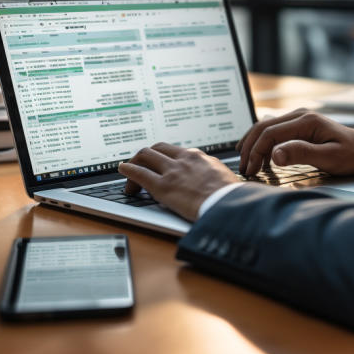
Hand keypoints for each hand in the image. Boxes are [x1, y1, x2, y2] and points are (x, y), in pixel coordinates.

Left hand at [118, 142, 239, 220]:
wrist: (229, 204)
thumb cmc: (230, 195)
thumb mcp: (223, 176)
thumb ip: (210, 172)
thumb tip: (210, 175)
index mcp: (197, 157)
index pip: (173, 151)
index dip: (162, 157)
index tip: (159, 164)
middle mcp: (182, 159)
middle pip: (156, 149)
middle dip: (145, 156)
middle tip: (141, 166)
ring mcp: (171, 172)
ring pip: (145, 156)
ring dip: (135, 162)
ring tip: (128, 171)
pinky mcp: (163, 187)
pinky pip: (139, 173)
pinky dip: (128, 170)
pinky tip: (123, 170)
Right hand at [236, 108, 353, 176]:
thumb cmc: (351, 155)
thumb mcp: (329, 158)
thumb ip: (301, 154)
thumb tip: (275, 154)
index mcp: (305, 121)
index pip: (270, 133)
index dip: (256, 152)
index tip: (251, 170)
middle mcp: (299, 115)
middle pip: (263, 127)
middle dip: (249, 147)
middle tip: (243, 168)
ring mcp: (298, 118)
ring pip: (266, 127)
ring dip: (254, 144)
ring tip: (247, 163)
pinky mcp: (299, 125)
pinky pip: (274, 130)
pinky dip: (263, 143)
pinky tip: (261, 158)